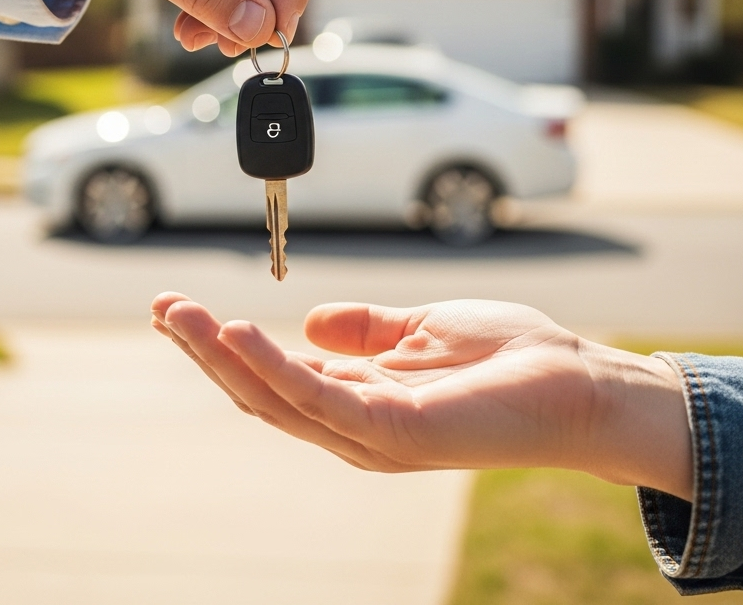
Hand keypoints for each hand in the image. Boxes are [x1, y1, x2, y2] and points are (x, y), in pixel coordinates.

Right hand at [150, 293, 692, 499]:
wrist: (581, 383)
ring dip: (220, 357)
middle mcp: (353, 426)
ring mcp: (371, 436)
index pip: (271, 374)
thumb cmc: (512, 358)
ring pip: (274, 398)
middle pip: (258, 391)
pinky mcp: (395, 434)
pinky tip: (238, 333)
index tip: (178, 307)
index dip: (222, 343)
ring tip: (178, 315)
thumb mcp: (420, 329)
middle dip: (203, 351)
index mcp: (356, 398)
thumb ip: (365, 330)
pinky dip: (273, 367)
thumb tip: (308, 318)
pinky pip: (319, 399)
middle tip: (161, 307)